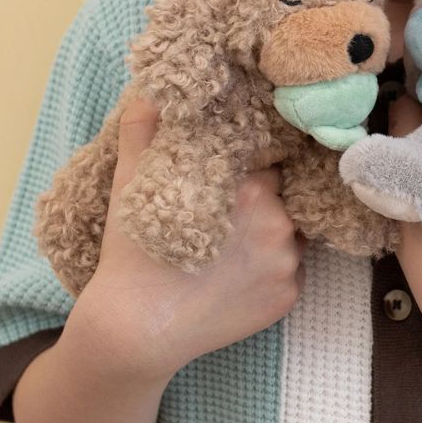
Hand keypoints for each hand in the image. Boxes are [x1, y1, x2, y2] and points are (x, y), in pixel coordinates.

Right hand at [67, 99, 306, 380]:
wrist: (135, 332)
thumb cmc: (132, 253)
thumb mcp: (132, 181)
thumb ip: (144, 129)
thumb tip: (151, 90)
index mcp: (252, 188)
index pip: (268, 162)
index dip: (250, 166)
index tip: (234, 175)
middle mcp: (280, 223)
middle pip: (282, 197)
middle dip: (261, 201)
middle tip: (228, 214)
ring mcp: (288, 264)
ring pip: (289, 234)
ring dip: (269, 234)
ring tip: (231, 246)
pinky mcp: (288, 298)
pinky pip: (288, 272)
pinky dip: (269, 271)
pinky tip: (236, 277)